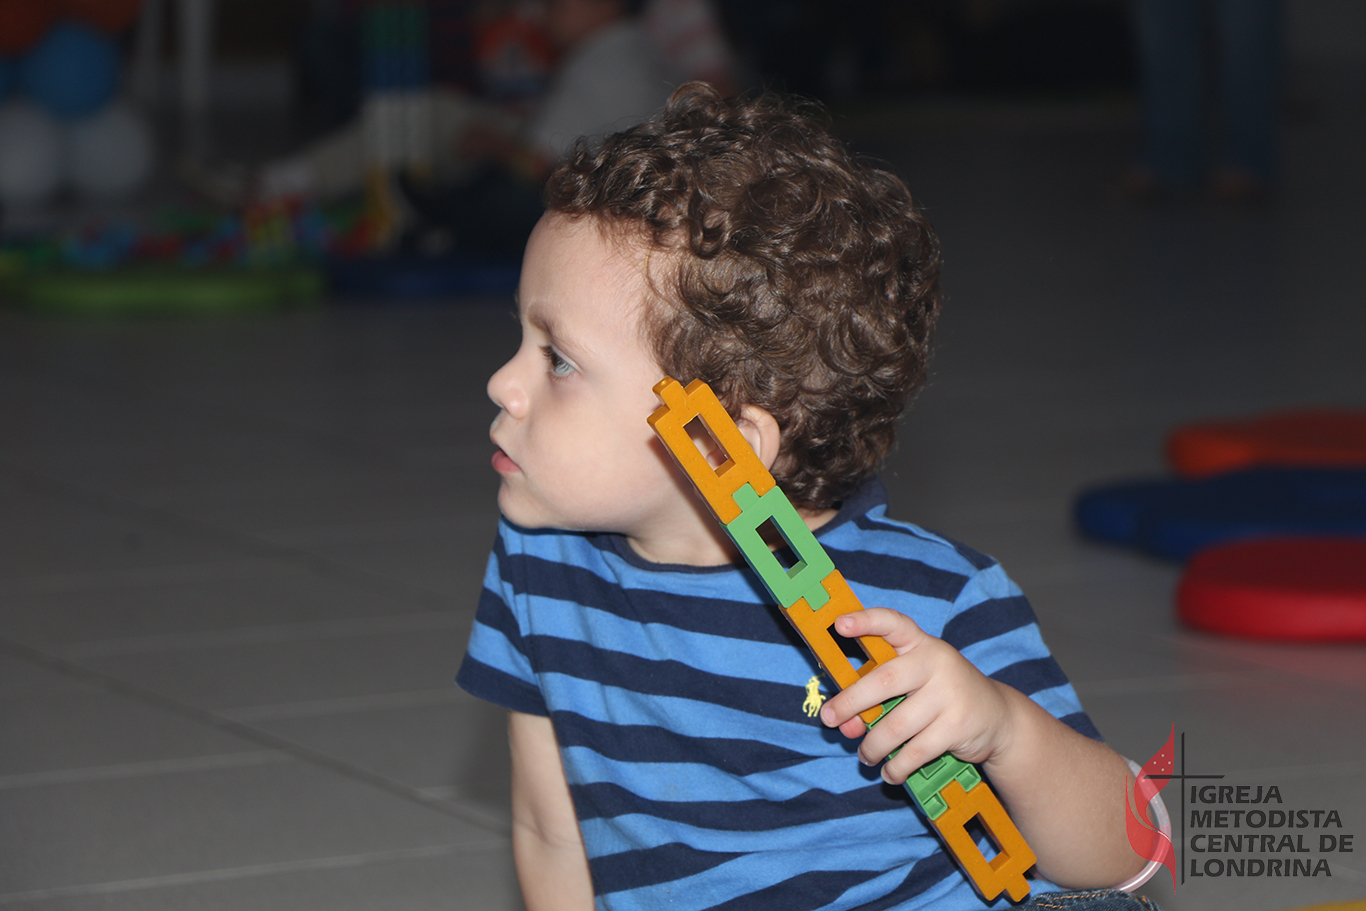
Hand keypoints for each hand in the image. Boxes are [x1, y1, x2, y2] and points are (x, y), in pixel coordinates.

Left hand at [817, 608, 1014, 783]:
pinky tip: (889, 772)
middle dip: (851, 702)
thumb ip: (879, 695)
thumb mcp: (915, 682)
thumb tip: (846, 725)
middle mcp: (936, 662)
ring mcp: (949, 694)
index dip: (865, 621)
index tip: (839, 624)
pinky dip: (897, 766)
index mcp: (920, 644)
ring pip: (897, 725)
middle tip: (830, 719)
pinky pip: (916, 751)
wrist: (999, 716)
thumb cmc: (940, 695)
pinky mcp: (958, 725)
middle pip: (884, 680)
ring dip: (873, 745)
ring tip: (865, 755)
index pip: (893, 623)